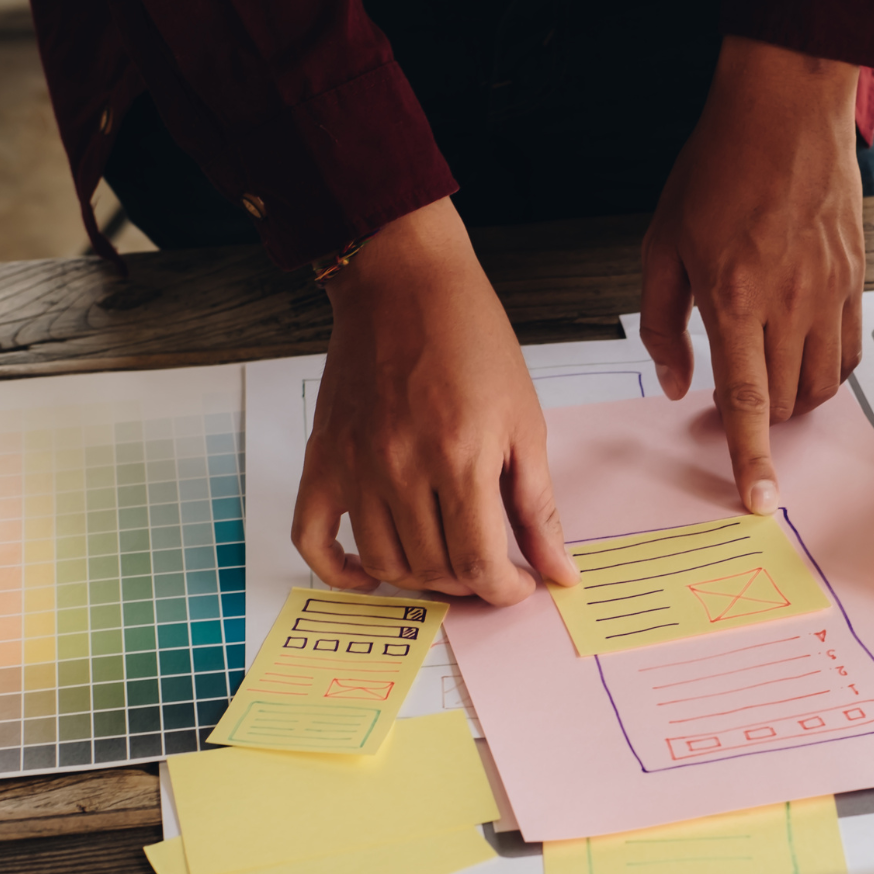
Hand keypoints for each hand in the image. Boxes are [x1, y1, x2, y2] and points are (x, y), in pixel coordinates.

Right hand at [292, 197, 578, 603]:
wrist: (404, 283)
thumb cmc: (472, 341)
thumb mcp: (525, 422)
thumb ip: (539, 506)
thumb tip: (559, 571)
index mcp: (460, 458)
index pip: (479, 564)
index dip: (505, 590)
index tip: (518, 586)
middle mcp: (401, 468)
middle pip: (434, 569)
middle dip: (470, 584)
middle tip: (488, 568)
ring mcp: (354, 466)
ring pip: (384, 562)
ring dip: (420, 579)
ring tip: (446, 564)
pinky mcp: (322, 459)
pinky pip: (313, 538)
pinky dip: (340, 570)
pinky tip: (372, 574)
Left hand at [640, 36, 863, 514]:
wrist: (786, 108)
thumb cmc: (719, 166)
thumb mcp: (662, 244)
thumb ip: (664, 324)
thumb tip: (674, 385)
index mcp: (735, 296)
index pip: (746, 402)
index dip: (751, 460)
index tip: (761, 501)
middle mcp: (790, 301)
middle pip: (786, 402)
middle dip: (761, 423)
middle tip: (735, 404)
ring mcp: (830, 292)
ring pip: (822, 385)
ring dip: (794, 400)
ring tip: (768, 376)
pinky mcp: (856, 279)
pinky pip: (848, 352)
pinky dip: (825, 371)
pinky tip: (801, 354)